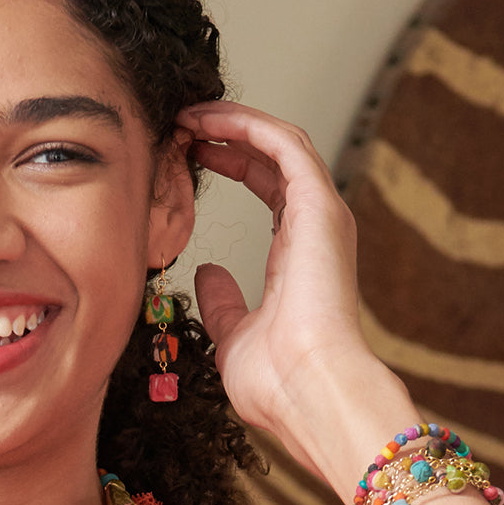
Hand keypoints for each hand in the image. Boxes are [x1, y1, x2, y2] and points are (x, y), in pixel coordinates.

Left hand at [176, 101, 397, 488]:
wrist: (308, 391)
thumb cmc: (276, 380)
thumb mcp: (231, 334)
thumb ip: (222, 301)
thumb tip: (207, 273)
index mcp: (296, 254)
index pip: (267, 187)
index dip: (229, 163)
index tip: (187, 152)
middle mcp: (313, 228)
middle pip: (273, 158)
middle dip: (227, 134)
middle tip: (182, 123)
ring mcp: (321, 214)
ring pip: (281, 142)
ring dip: (235, 122)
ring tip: (190, 113)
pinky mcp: (320, 207)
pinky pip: (287, 145)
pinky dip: (249, 125)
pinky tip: (210, 119)